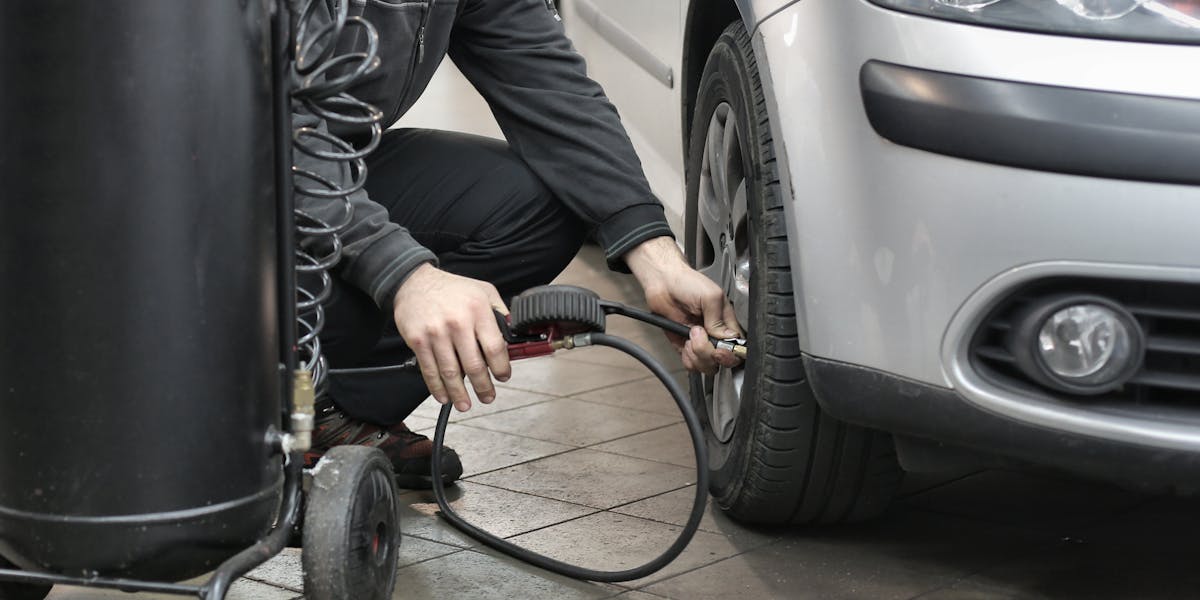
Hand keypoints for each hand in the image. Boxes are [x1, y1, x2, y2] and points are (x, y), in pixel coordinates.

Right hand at [392, 264, 510, 411]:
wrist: (414, 282)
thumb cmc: (452, 289)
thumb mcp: (483, 291)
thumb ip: (500, 312)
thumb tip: (513, 335)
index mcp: (478, 310)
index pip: (495, 348)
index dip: (501, 368)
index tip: (503, 376)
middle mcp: (458, 323)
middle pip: (474, 365)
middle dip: (483, 387)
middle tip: (488, 397)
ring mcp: (436, 333)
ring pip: (451, 372)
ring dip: (459, 393)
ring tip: (466, 404)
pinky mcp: (418, 341)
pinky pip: (429, 370)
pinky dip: (437, 387)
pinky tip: (444, 396)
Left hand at [624, 236, 742, 374]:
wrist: (663, 282)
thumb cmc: (687, 283)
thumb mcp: (710, 296)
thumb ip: (719, 319)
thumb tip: (726, 338)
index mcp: (727, 323)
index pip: (737, 347)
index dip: (730, 353)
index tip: (720, 349)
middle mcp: (715, 335)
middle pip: (722, 361)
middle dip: (709, 353)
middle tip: (698, 334)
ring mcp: (700, 342)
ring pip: (707, 365)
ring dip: (697, 354)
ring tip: (690, 334)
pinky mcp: (684, 346)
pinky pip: (691, 364)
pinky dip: (687, 357)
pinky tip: (684, 342)